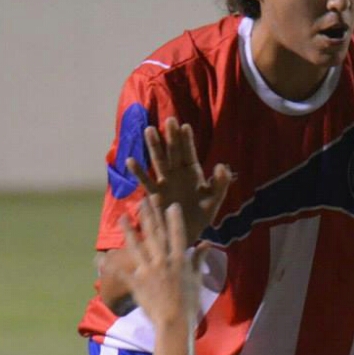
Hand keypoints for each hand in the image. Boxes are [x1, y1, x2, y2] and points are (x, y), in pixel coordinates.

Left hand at [115, 194, 201, 338]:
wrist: (174, 322)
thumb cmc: (189, 303)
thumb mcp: (196, 279)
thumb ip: (198, 259)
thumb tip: (206, 244)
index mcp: (179, 260)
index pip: (177, 235)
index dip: (174, 219)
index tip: (171, 205)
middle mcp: (162, 262)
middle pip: (155, 234)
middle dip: (149, 216)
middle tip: (143, 200)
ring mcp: (148, 271)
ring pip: (136, 247)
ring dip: (128, 231)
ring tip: (122, 217)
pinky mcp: (137, 283)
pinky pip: (121, 273)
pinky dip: (110, 267)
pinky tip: (99, 259)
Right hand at [125, 117, 233, 243]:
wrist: (188, 233)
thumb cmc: (202, 215)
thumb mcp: (215, 200)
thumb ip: (220, 183)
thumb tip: (222, 166)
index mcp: (193, 173)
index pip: (189, 153)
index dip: (187, 141)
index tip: (186, 126)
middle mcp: (177, 174)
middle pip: (173, 152)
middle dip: (171, 137)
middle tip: (169, 120)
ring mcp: (165, 182)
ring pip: (158, 161)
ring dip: (154, 146)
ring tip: (149, 130)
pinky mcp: (155, 194)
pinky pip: (146, 181)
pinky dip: (138, 172)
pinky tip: (130, 161)